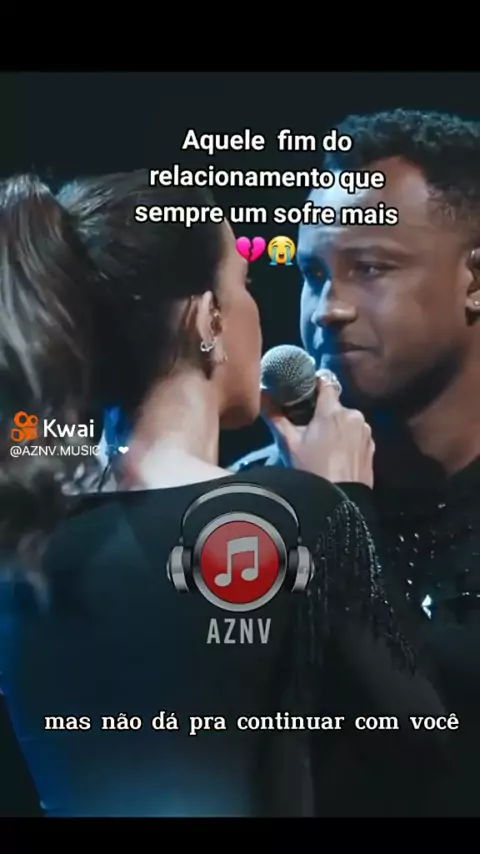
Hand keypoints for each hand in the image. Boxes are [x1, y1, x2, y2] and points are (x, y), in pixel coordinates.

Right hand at [261, 371, 373, 487]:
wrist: (340, 502)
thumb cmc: (312, 470)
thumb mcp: (289, 443)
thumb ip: (276, 416)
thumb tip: (263, 394)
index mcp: (333, 410)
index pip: (325, 382)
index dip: (314, 384)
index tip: (304, 392)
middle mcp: (354, 415)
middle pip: (336, 406)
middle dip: (324, 413)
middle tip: (308, 428)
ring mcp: (366, 432)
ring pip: (347, 421)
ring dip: (337, 427)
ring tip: (323, 446)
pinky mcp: (372, 448)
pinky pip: (357, 436)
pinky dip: (347, 440)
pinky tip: (337, 456)